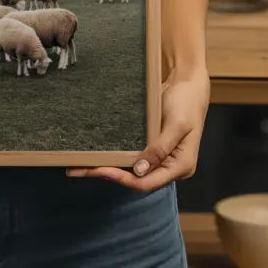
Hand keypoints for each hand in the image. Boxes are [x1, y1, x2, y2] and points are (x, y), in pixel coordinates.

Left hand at [65, 68, 209, 191]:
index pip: (147, 183)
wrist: (188, 83)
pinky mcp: (153, 146)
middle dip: (109, 175)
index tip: (100, 170)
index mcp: (181, 166)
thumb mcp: (177, 124)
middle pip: (136, 179)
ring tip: (82, 165)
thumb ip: (160, 148)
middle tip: (79, 170)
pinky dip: (117, 156)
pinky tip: (100, 154)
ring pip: (133, 170)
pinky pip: (134, 156)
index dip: (122, 179)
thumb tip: (139, 170)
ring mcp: (161, 157)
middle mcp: (170, 167)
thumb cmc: (186, 102)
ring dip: (110, 167)